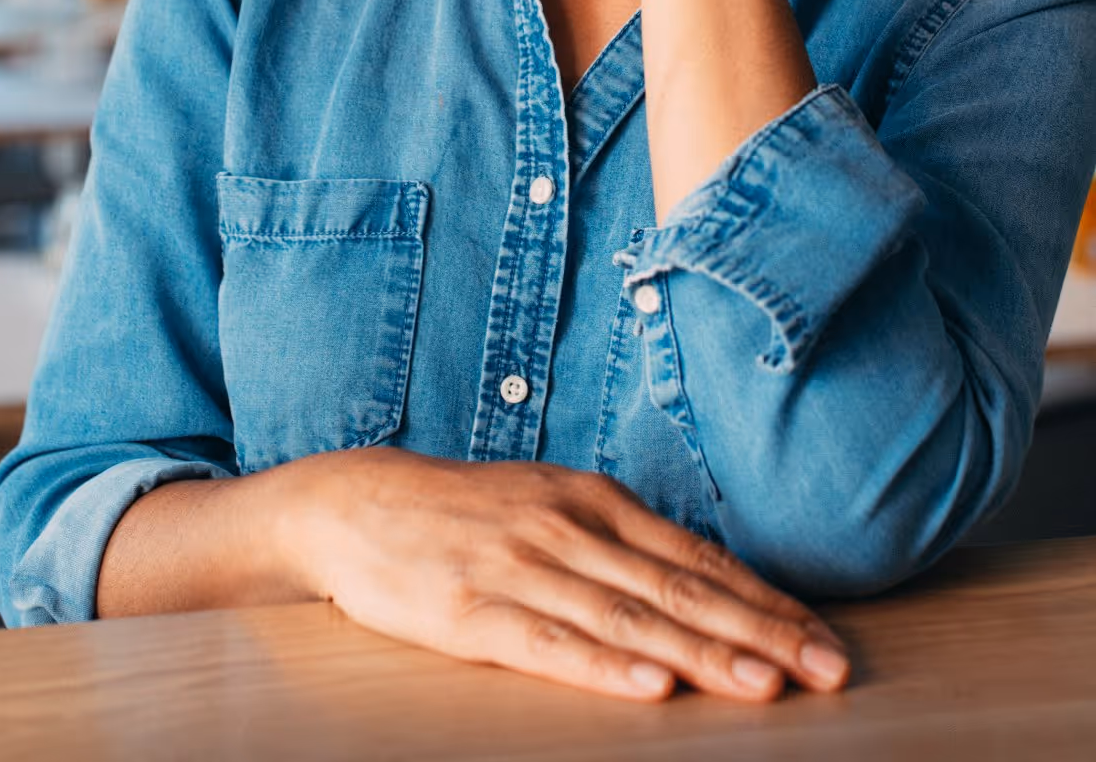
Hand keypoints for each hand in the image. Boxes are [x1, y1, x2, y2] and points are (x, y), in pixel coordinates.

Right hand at [281, 448, 849, 701]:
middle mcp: (570, 528)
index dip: (766, 600)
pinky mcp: (474, 610)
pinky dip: (607, 665)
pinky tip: (651, 685)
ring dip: (704, 653)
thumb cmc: (465, 512)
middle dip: (763, 632)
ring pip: (630, 615)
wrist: (357, 501)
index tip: (826, 638)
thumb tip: (702, 583)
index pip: (699, 557)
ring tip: (764, 685)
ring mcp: (523, 567)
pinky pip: (551, 643)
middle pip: (681, 587)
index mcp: (595, 501)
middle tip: (829, 669)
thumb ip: (619, 542)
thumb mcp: (551, 505)